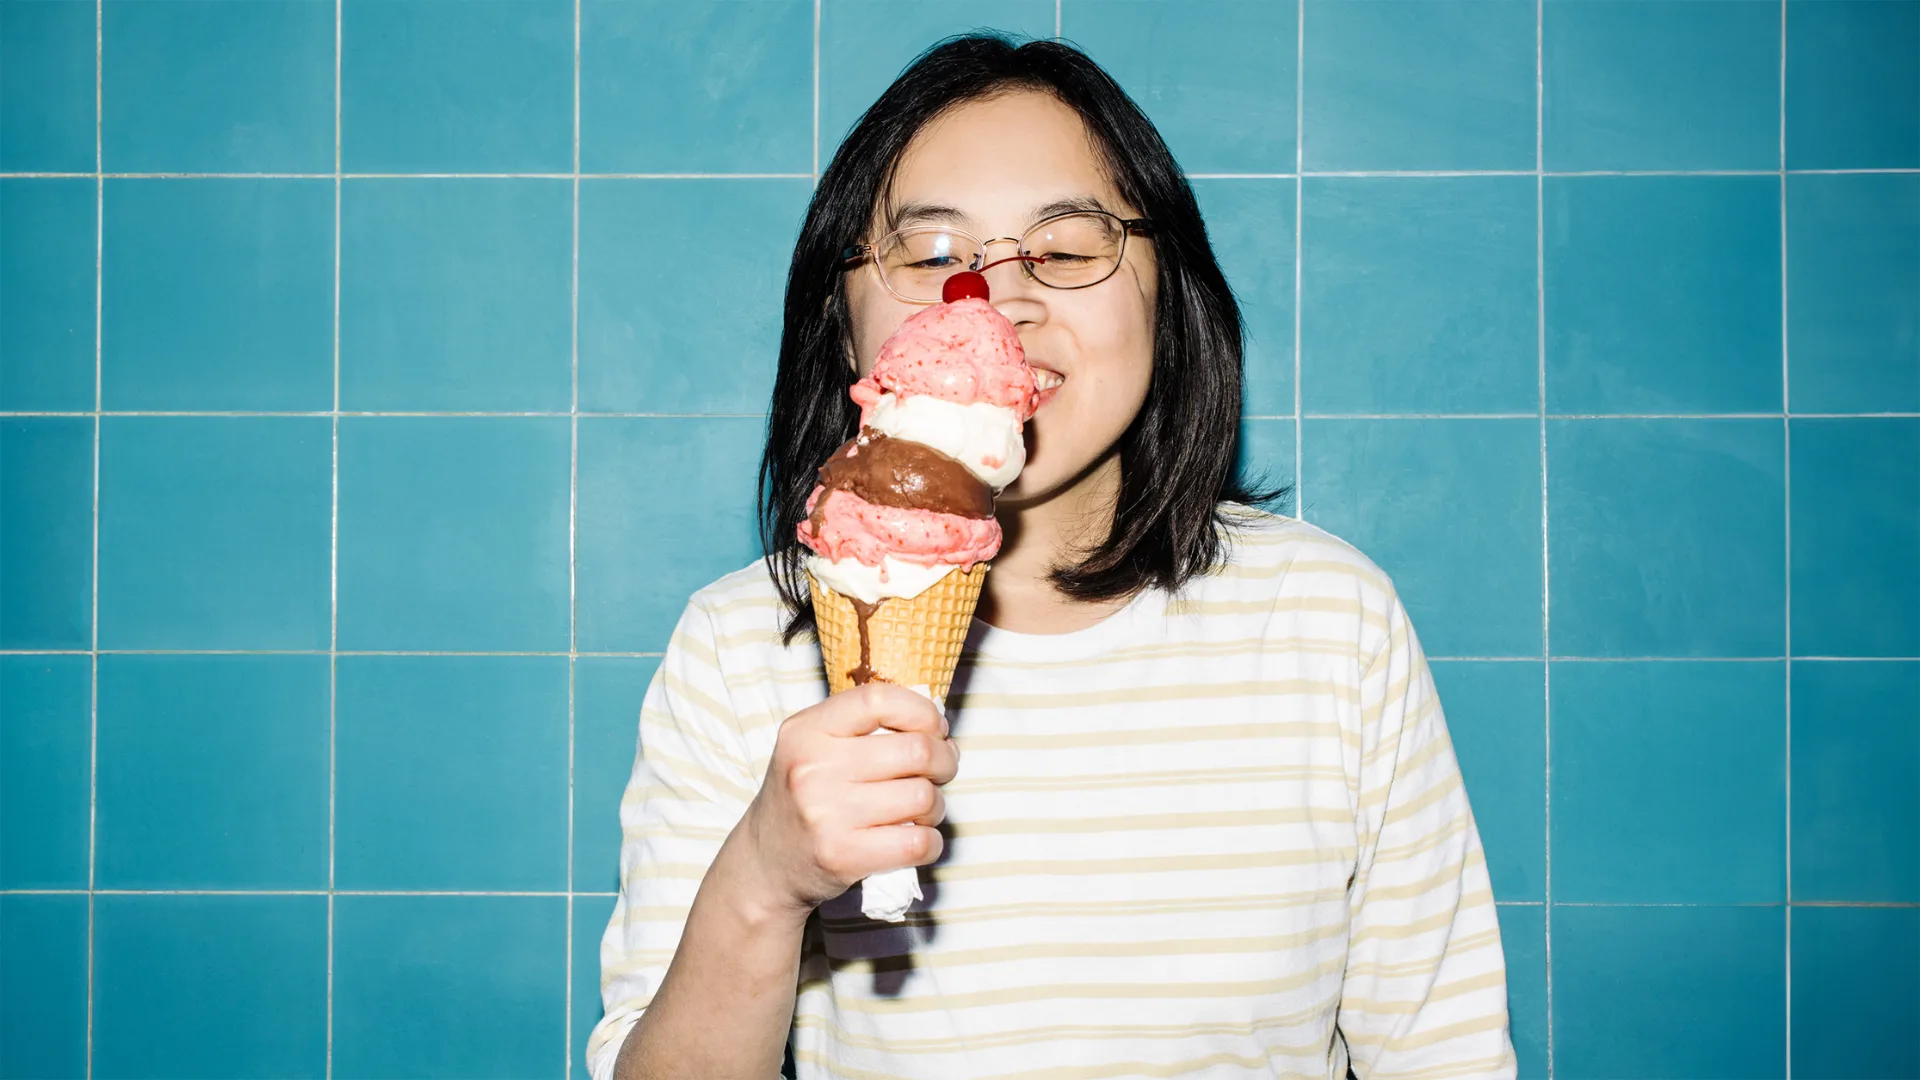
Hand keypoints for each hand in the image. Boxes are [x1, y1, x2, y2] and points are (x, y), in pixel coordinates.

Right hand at [735, 683, 958, 915]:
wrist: (764, 863)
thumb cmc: (803, 798)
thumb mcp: (812, 747)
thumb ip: (862, 728)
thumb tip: (937, 726)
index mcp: (806, 732)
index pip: (878, 700)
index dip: (921, 711)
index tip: (934, 728)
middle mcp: (813, 769)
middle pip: (916, 750)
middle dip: (944, 761)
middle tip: (940, 771)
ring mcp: (827, 815)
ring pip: (923, 797)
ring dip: (936, 805)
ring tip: (922, 809)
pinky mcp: (842, 856)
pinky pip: (917, 842)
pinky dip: (931, 841)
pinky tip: (918, 838)